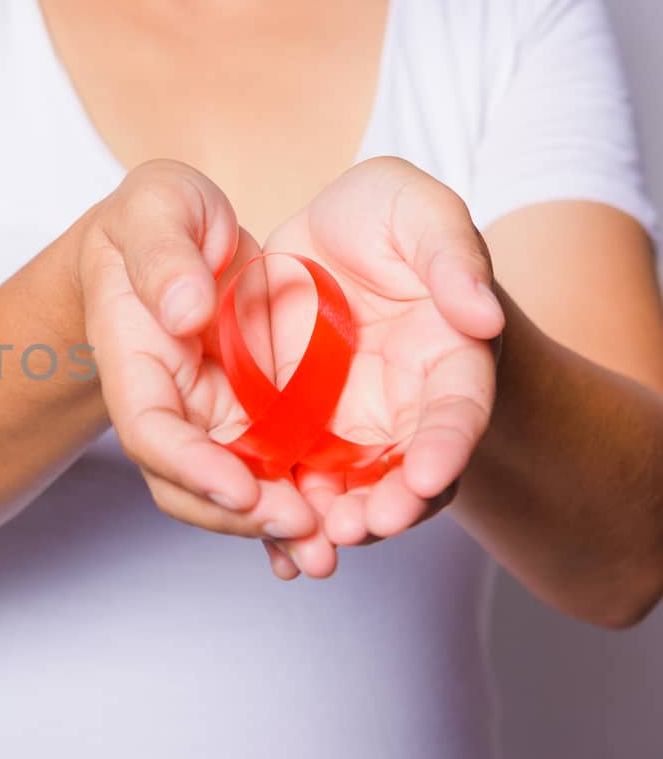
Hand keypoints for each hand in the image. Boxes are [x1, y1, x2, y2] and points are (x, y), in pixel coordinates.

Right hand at [79, 160, 337, 576]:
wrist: (172, 232)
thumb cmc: (156, 215)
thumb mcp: (155, 206)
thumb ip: (165, 255)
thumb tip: (186, 311)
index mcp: (134, 358)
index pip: (149, 430)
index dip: (190, 466)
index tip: (241, 487)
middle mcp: (169, 403)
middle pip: (189, 484)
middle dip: (241, 514)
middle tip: (304, 526)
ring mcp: (210, 416)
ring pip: (234, 490)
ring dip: (277, 525)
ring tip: (330, 546)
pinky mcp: (251, 417)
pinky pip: (272, 472)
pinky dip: (301, 505)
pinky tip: (341, 529)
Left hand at [256, 158, 504, 565]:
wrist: (321, 243)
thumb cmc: (385, 224)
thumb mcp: (417, 211)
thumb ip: (453, 253)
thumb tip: (481, 318)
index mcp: (449, 356)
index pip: (458, 408)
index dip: (447, 443)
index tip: (428, 477)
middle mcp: (407, 407)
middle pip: (409, 471)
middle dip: (390, 506)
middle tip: (362, 526)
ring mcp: (352, 427)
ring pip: (352, 490)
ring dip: (336, 520)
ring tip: (314, 542)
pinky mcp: (300, 434)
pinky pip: (298, 484)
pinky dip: (291, 516)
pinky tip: (276, 547)